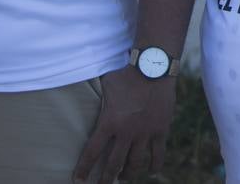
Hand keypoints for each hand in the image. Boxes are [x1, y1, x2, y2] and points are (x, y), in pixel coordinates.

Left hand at [72, 65, 175, 182]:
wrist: (154, 68)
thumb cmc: (126, 73)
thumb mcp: (106, 85)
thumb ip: (98, 96)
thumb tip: (84, 90)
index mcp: (109, 122)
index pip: (92, 152)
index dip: (84, 169)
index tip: (78, 180)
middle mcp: (126, 132)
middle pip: (113, 164)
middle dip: (106, 179)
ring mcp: (145, 133)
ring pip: (135, 163)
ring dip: (128, 174)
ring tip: (123, 178)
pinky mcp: (161, 130)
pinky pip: (158, 154)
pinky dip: (154, 165)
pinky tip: (151, 172)